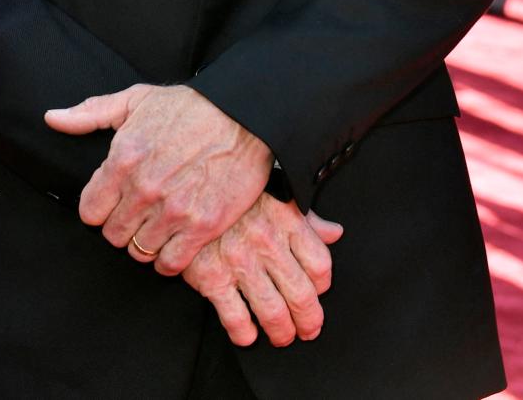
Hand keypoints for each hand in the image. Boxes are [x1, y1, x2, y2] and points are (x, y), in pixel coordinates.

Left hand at [45, 84, 272, 272]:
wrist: (243, 114)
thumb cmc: (188, 105)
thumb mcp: (135, 99)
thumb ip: (90, 113)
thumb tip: (52, 119)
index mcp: (122, 159)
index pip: (89, 211)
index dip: (101, 207)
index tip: (115, 200)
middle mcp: (144, 189)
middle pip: (113, 235)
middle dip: (123, 224)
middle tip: (140, 211)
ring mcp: (174, 210)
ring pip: (139, 251)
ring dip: (146, 241)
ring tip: (159, 223)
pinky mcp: (202, 226)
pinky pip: (171, 263)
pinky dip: (170, 257)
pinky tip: (177, 238)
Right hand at [183, 195, 342, 347]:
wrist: (187, 186)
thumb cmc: (236, 191)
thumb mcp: (275, 193)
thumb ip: (307, 218)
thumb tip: (335, 233)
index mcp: (286, 219)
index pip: (320, 264)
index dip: (322, 286)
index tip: (317, 292)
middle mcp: (266, 241)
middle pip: (302, 295)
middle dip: (308, 320)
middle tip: (307, 329)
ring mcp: (239, 260)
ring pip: (273, 312)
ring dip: (282, 332)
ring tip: (282, 336)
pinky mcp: (211, 276)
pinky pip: (235, 317)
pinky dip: (244, 333)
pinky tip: (247, 334)